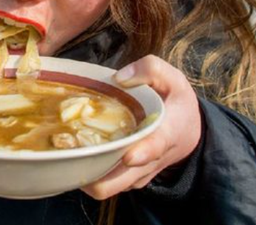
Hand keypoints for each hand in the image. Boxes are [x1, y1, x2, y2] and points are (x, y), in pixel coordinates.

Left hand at [82, 55, 200, 199]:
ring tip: (67, 151)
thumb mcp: (173, 79)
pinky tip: (76, 152)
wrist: (188, 133)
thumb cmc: (176, 103)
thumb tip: (120, 77)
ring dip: (86, 173)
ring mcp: (137, 173)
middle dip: (94, 174)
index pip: (156, 146)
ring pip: (108, 186)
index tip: (129, 156)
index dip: (143, 153)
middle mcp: (151, 160)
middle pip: (120, 180)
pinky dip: (89, 172)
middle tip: (69, 152)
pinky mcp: (127, 179)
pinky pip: (105, 182)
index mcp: (167, 132)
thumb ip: (150, 70)